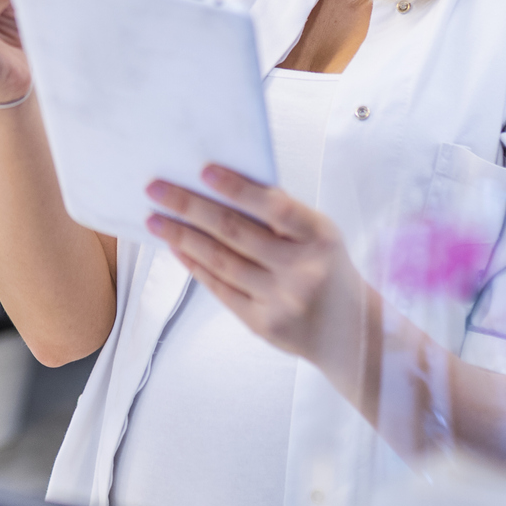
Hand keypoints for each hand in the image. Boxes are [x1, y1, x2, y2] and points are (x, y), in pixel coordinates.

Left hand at [145, 166, 372, 371]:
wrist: (352, 334)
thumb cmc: (329, 270)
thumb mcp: (320, 236)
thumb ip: (280, 215)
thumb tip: (222, 186)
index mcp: (320, 237)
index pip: (275, 207)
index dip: (238, 189)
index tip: (203, 171)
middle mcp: (302, 270)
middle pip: (236, 233)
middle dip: (190, 207)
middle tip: (156, 188)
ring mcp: (282, 300)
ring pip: (222, 261)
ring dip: (182, 236)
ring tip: (154, 218)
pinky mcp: (263, 324)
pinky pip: (221, 289)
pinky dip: (195, 265)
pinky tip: (176, 246)